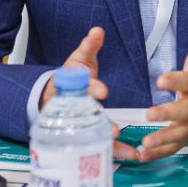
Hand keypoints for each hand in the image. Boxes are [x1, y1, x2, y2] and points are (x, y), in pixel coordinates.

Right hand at [40, 27, 137, 159]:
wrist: (54, 94)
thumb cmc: (70, 76)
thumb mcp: (79, 58)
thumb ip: (89, 46)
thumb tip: (97, 30)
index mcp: (74, 85)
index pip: (83, 85)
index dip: (92, 88)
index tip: (103, 91)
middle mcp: (75, 106)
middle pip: (87, 117)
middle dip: (100, 123)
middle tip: (115, 130)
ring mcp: (81, 121)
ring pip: (94, 134)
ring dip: (109, 142)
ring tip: (128, 150)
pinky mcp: (89, 131)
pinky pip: (101, 142)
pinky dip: (116, 150)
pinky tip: (132, 156)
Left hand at [137, 14, 187, 160]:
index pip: (187, 81)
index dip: (175, 80)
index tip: (160, 79)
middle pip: (183, 111)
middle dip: (167, 114)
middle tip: (150, 115)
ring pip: (178, 133)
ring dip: (162, 139)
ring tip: (145, 144)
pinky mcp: (186, 136)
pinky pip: (173, 147)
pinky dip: (159, 153)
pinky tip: (142, 155)